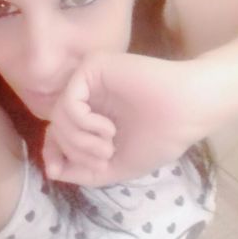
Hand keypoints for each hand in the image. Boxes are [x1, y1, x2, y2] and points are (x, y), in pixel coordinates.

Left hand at [42, 51, 224, 186]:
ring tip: (108, 147)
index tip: (58, 169)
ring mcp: (89, 80)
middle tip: (103, 157)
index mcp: (93, 115)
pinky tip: (108, 129)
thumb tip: (51, 170)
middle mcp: (88, 95)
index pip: (56, 132)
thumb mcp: (115, 167)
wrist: (186, 113)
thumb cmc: (159, 138)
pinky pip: (68, 101)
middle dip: (73, 151)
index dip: (52, 153)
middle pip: (56, 127)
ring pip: (59, 116)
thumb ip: (83, 170)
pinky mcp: (92, 68)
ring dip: (80, 141)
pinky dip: (83, 123)